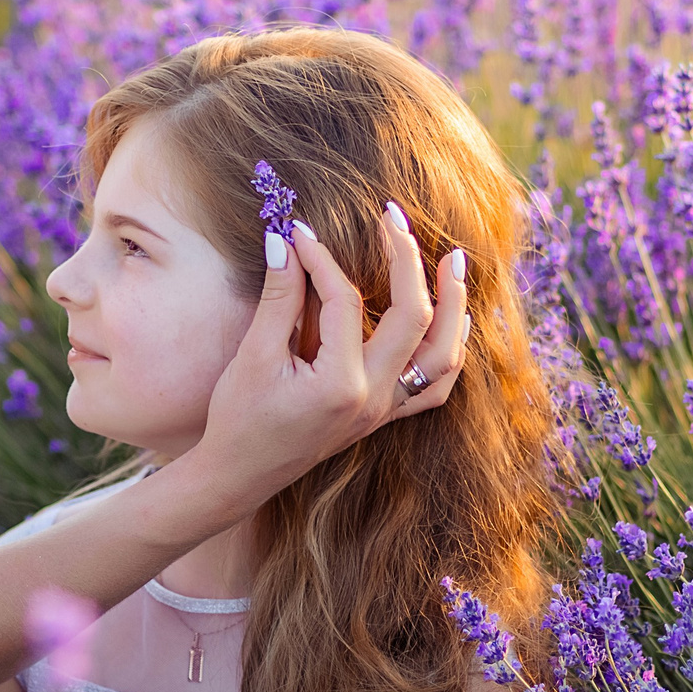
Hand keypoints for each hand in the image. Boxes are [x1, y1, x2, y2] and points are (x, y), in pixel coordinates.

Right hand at [194, 205, 469, 494]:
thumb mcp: (253, 356)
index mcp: (340, 384)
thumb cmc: (239, 418)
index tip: (299, 231)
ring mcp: (384, 410)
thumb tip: (284, 240)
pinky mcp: (383, 417)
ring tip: (454, 259)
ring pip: (443, 355)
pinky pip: (434, 385)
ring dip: (453, 305)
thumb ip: (278, 297)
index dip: (321, 258)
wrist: (238, 475)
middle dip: (406, 259)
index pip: (345, 300)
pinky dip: (450, 349)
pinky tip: (452, 319)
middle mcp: (374, 398)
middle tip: (392, 216)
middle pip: (414, 316)